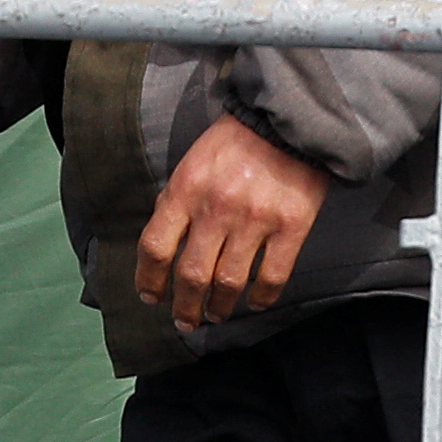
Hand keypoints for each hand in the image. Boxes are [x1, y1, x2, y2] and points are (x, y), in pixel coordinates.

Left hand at [136, 117, 331, 333]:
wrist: (290, 121)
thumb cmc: (236, 142)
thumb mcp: (192, 163)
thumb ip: (177, 201)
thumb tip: (165, 243)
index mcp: (186, 191)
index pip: (155, 247)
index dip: (149, 279)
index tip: (152, 296)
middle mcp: (217, 210)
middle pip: (192, 274)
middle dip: (185, 306)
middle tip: (186, 320)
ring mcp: (256, 220)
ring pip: (229, 282)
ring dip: (220, 307)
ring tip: (217, 315)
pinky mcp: (292, 226)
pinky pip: (273, 276)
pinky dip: (262, 298)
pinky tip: (256, 303)